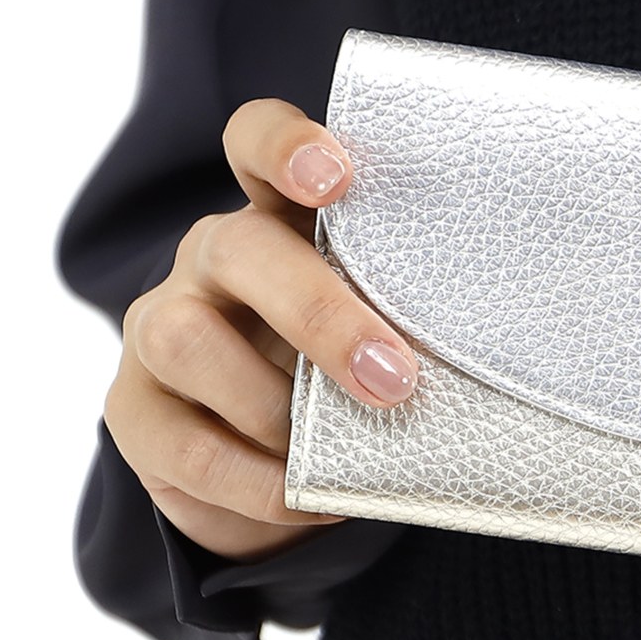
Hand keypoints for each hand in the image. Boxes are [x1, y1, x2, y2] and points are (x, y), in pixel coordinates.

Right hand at [104, 98, 419, 560]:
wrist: (275, 472)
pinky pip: (184, 444)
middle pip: (240, 250)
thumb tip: (505, 352)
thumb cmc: (354, 378)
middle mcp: (213, 259)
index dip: (287, 146)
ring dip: (277, 405)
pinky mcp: (135, 413)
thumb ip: (417, 319)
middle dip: (320, 314)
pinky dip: (256, 482)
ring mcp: (159, 329)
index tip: (337, 176)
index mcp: (279, 219)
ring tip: (346, 450)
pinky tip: (308, 497)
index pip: (257, 142)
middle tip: (394, 379)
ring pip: (187, 340)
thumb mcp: (389, 333)